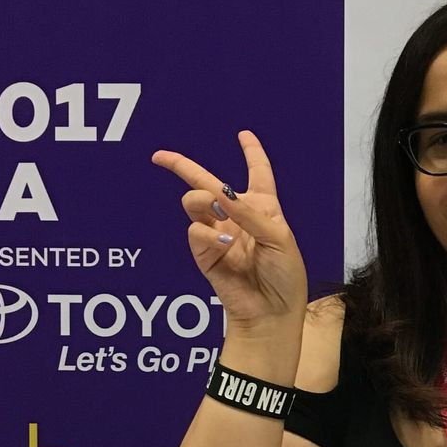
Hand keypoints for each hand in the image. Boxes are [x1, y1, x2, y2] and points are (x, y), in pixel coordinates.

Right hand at [151, 130, 306, 337]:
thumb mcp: (279, 239)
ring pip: (194, 203)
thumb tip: (222, 191)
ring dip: (201, 200)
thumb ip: (250, 213)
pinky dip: (208, 235)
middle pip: (208, 183)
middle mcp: (239, 217)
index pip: (259, 174)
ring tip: (216, 210)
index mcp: (265, 209)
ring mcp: (219, 234)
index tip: (243, 134)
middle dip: (183, 166)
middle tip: (160, 157)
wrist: (272, 312)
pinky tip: (226, 246)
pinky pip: (195, 232)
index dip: (252, 153)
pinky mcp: (205, 254)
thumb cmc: (285, 277)